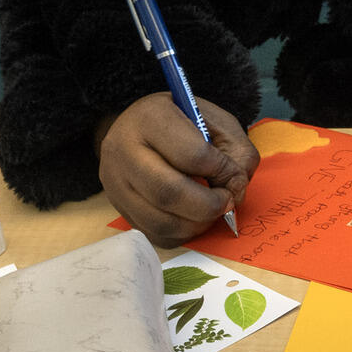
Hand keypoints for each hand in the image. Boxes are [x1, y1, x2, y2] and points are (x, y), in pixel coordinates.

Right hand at [96, 93, 258, 245]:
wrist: (139, 127)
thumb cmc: (183, 123)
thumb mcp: (216, 121)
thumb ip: (237, 151)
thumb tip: (236, 191)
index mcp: (150, 118)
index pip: (192, 155)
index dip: (222, 171)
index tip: (235, 175)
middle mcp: (122, 149)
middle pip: (168, 193)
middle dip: (209, 205)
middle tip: (227, 202)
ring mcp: (114, 181)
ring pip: (159, 220)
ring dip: (196, 224)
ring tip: (212, 210)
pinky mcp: (117, 205)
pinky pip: (153, 233)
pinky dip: (181, 233)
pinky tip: (193, 218)